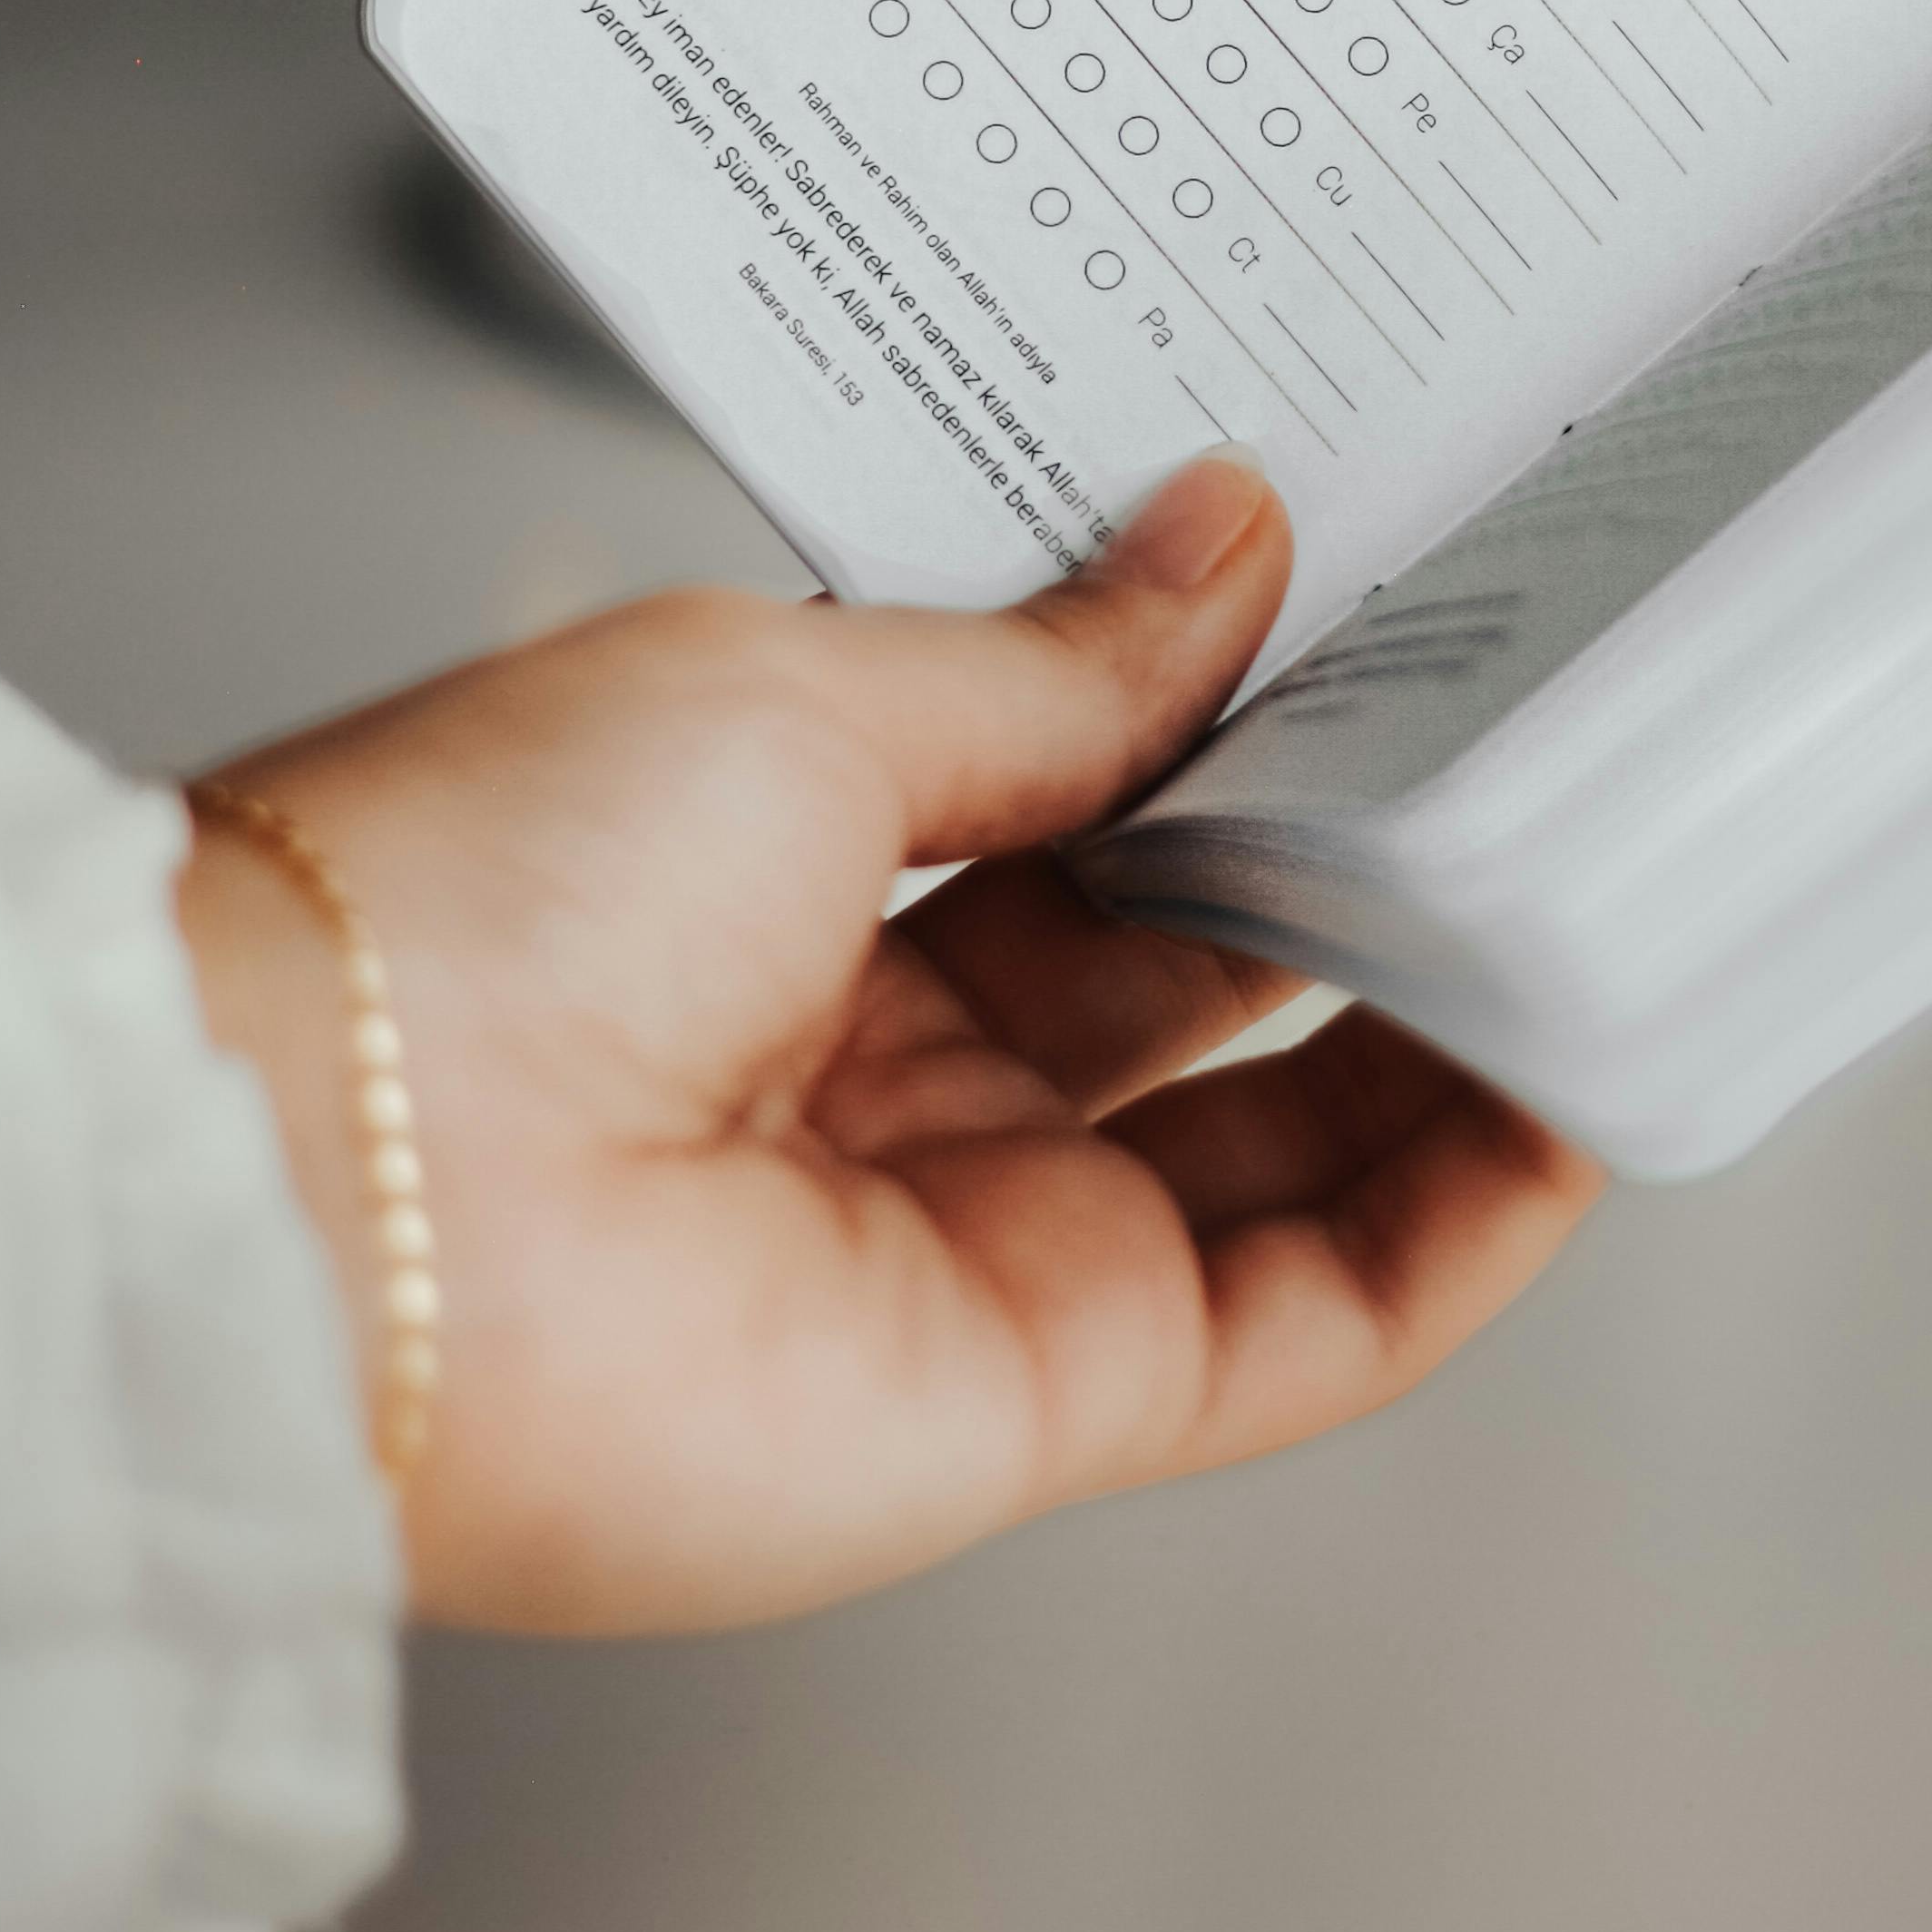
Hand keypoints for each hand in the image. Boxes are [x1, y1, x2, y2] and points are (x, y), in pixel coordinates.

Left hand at [175, 455, 1598, 1630]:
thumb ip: (1060, 663)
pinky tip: (1567, 1102)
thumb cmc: (479, 896)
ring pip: (1279, 1142)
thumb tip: (1232, 543)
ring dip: (1447, 1032)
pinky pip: (1302, 1315)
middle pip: (1193, 958)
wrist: (328, 1188)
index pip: (1077, 784)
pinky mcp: (1035, 1388)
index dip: (1240, 711)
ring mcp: (965, 1226)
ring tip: (1603, 891)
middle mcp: (877, 1046)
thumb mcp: (805, 685)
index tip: (1404, 619)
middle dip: (1364, 852)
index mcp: (784, 854)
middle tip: (1537, 733)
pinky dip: (1455, 1221)